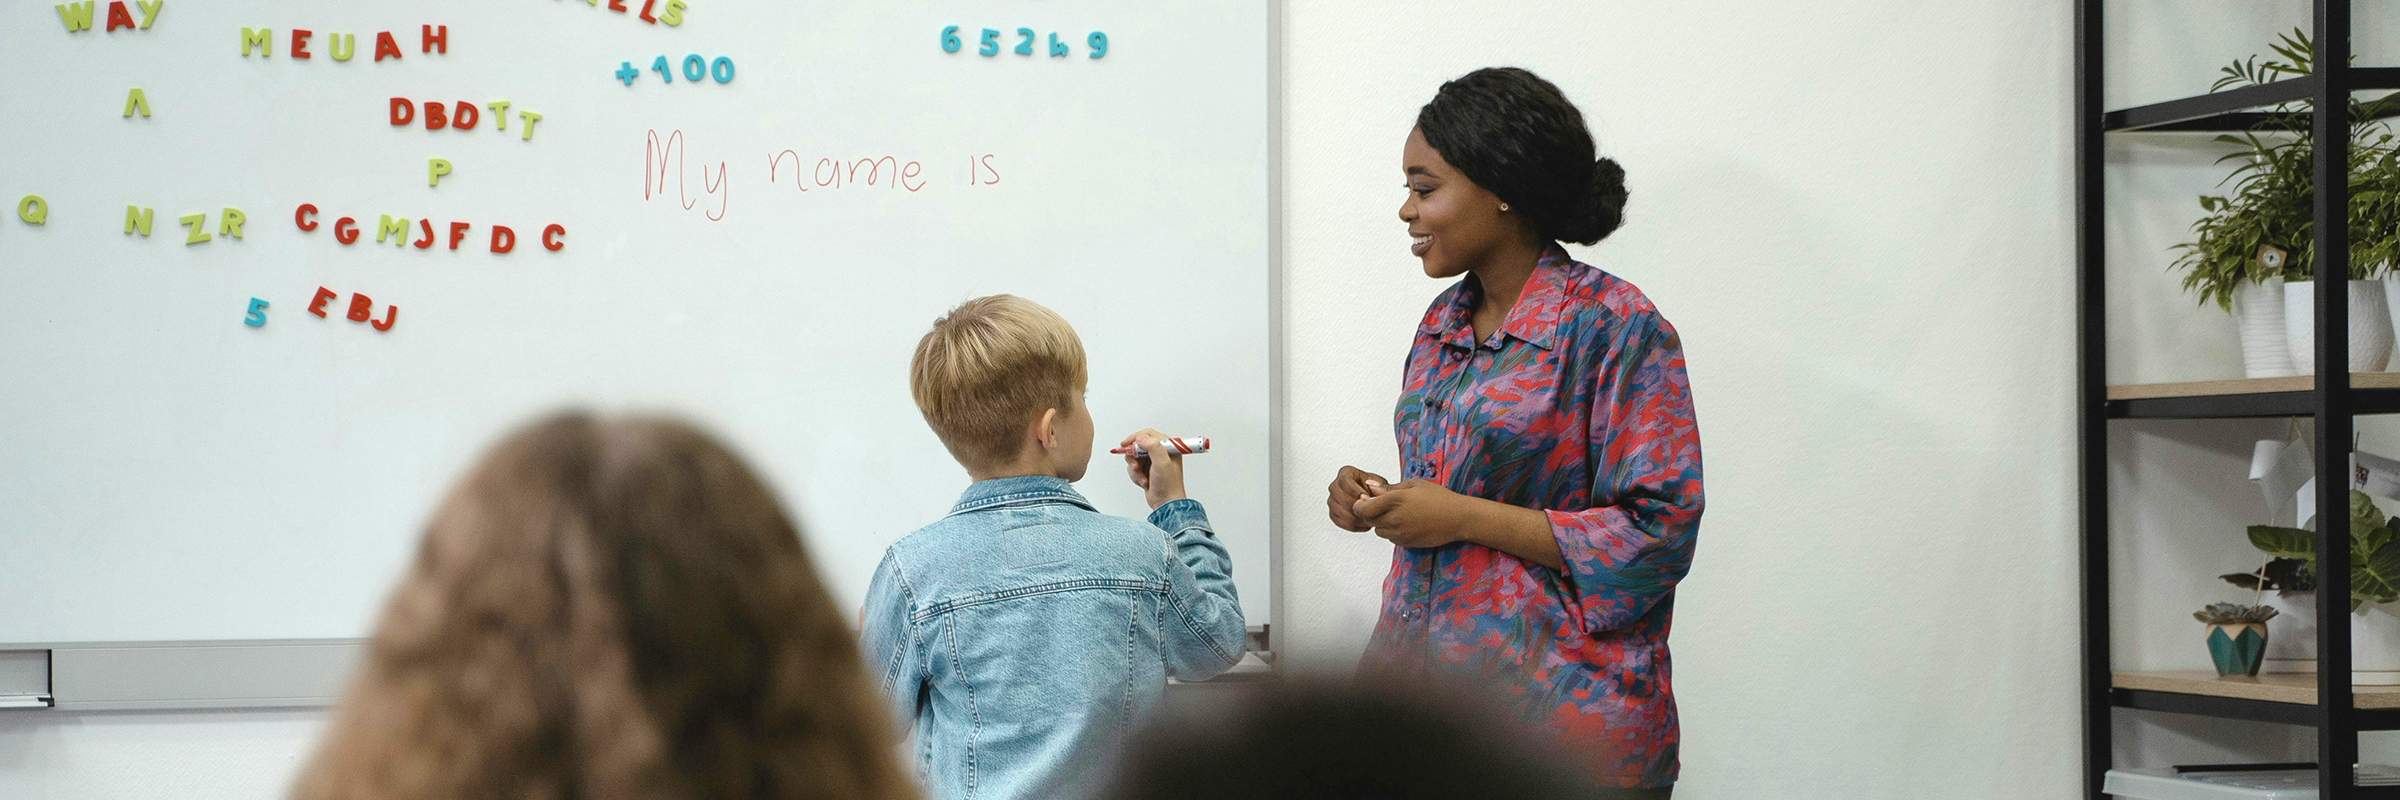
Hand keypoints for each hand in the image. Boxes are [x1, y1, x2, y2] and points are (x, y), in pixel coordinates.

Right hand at [1121, 428, 1187, 508]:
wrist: (1166, 503)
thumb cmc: (1169, 485)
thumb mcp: (1162, 463)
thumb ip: (1153, 447)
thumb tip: (1141, 438)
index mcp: (1167, 447)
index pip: (1148, 434)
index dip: (1135, 438)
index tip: (1125, 444)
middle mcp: (1160, 453)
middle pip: (1138, 446)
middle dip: (1134, 458)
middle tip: (1136, 467)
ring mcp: (1153, 462)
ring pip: (1134, 458)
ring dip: (1135, 469)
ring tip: (1143, 478)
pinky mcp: (1147, 470)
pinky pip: (1133, 468)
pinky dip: (1136, 476)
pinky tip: (1144, 482)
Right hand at [1326, 465, 1389, 531]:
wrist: (1371, 498)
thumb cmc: (1375, 489)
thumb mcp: (1381, 485)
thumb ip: (1380, 487)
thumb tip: (1374, 488)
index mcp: (1346, 473)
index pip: (1344, 481)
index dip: (1355, 491)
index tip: (1367, 498)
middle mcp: (1335, 486)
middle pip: (1342, 498)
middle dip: (1358, 507)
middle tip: (1371, 511)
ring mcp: (1332, 501)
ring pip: (1343, 512)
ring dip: (1358, 518)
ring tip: (1371, 519)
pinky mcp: (1333, 514)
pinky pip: (1341, 523)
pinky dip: (1355, 526)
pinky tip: (1365, 525)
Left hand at [1351, 479, 1468, 548]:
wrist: (1458, 518)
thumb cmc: (1438, 497)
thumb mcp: (1414, 485)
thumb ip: (1388, 488)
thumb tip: (1369, 486)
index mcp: (1395, 500)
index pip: (1363, 508)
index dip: (1360, 505)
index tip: (1366, 500)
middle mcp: (1394, 518)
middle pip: (1368, 520)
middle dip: (1370, 513)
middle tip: (1382, 506)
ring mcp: (1400, 533)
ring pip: (1379, 531)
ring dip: (1382, 523)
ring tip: (1398, 514)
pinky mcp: (1406, 543)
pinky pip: (1390, 538)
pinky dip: (1393, 532)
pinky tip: (1407, 523)